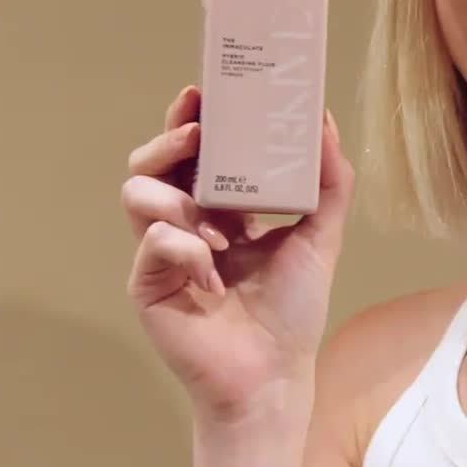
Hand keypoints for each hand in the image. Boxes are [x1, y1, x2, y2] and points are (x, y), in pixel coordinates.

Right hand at [119, 85, 353, 423]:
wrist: (274, 376)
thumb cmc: (291, 311)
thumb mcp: (321, 237)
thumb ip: (329, 181)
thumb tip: (325, 119)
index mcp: (221, 207)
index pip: (197, 150)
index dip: (194, 116)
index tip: (205, 90)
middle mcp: (185, 222)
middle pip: (153, 161)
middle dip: (170, 138)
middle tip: (197, 131)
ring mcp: (161, 252)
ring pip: (137, 193)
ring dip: (178, 198)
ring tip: (218, 227)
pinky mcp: (147, 284)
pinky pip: (152, 243)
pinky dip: (185, 248)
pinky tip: (213, 274)